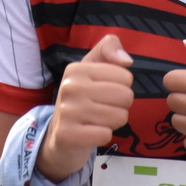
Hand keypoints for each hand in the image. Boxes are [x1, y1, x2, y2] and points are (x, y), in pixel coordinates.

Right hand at [38, 34, 134, 180]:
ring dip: (113, 122)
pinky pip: (106, 135)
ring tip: (97, 120)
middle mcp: (69, 86)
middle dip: (121, 106)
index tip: (105, 92)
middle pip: (125, 96)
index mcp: (77, 68)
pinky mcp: (67, 135)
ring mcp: (66, 111)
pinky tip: (91, 133)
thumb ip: (109, 49)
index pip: (125, 77)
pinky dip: (103, 136)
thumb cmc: (82, 98)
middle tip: (104, 108)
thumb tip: (126, 60)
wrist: (59, 135)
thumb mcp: (93, 68)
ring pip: (119, 117)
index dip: (122, 87)